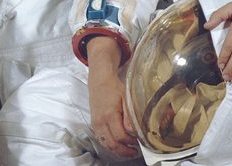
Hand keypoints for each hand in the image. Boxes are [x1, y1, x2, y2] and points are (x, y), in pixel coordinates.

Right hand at [87, 37, 138, 157]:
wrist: (100, 80)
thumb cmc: (113, 87)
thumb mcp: (127, 98)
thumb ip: (130, 116)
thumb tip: (135, 131)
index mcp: (109, 115)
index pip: (120, 136)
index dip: (130, 142)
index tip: (138, 141)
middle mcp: (100, 121)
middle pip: (112, 144)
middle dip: (124, 151)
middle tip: (134, 151)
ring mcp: (96, 123)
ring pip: (105, 144)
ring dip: (116, 150)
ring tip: (127, 151)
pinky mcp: (94, 123)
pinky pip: (101, 139)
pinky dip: (109, 145)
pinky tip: (116, 145)